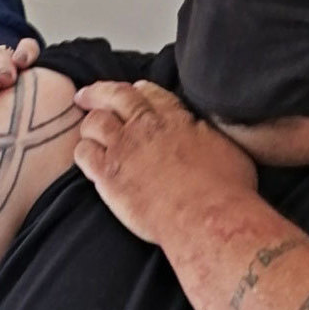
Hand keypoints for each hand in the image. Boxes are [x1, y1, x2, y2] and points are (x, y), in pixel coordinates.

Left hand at [73, 80, 257, 244]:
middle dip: (98, 93)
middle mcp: (145, 126)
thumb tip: (202, 130)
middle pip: (114, 96)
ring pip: (94, 123)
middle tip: (86, 95)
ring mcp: (124, 148)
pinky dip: (83, 151)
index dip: (137, 90)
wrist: (207, 219)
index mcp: (174, 117)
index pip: (148, 92)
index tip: (132, 91)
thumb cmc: (225, 190)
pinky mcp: (109, 175)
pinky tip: (87, 157)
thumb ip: (205, 133)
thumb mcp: (225, 146)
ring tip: (87, 130)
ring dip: (90, 124)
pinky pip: (84, 154)